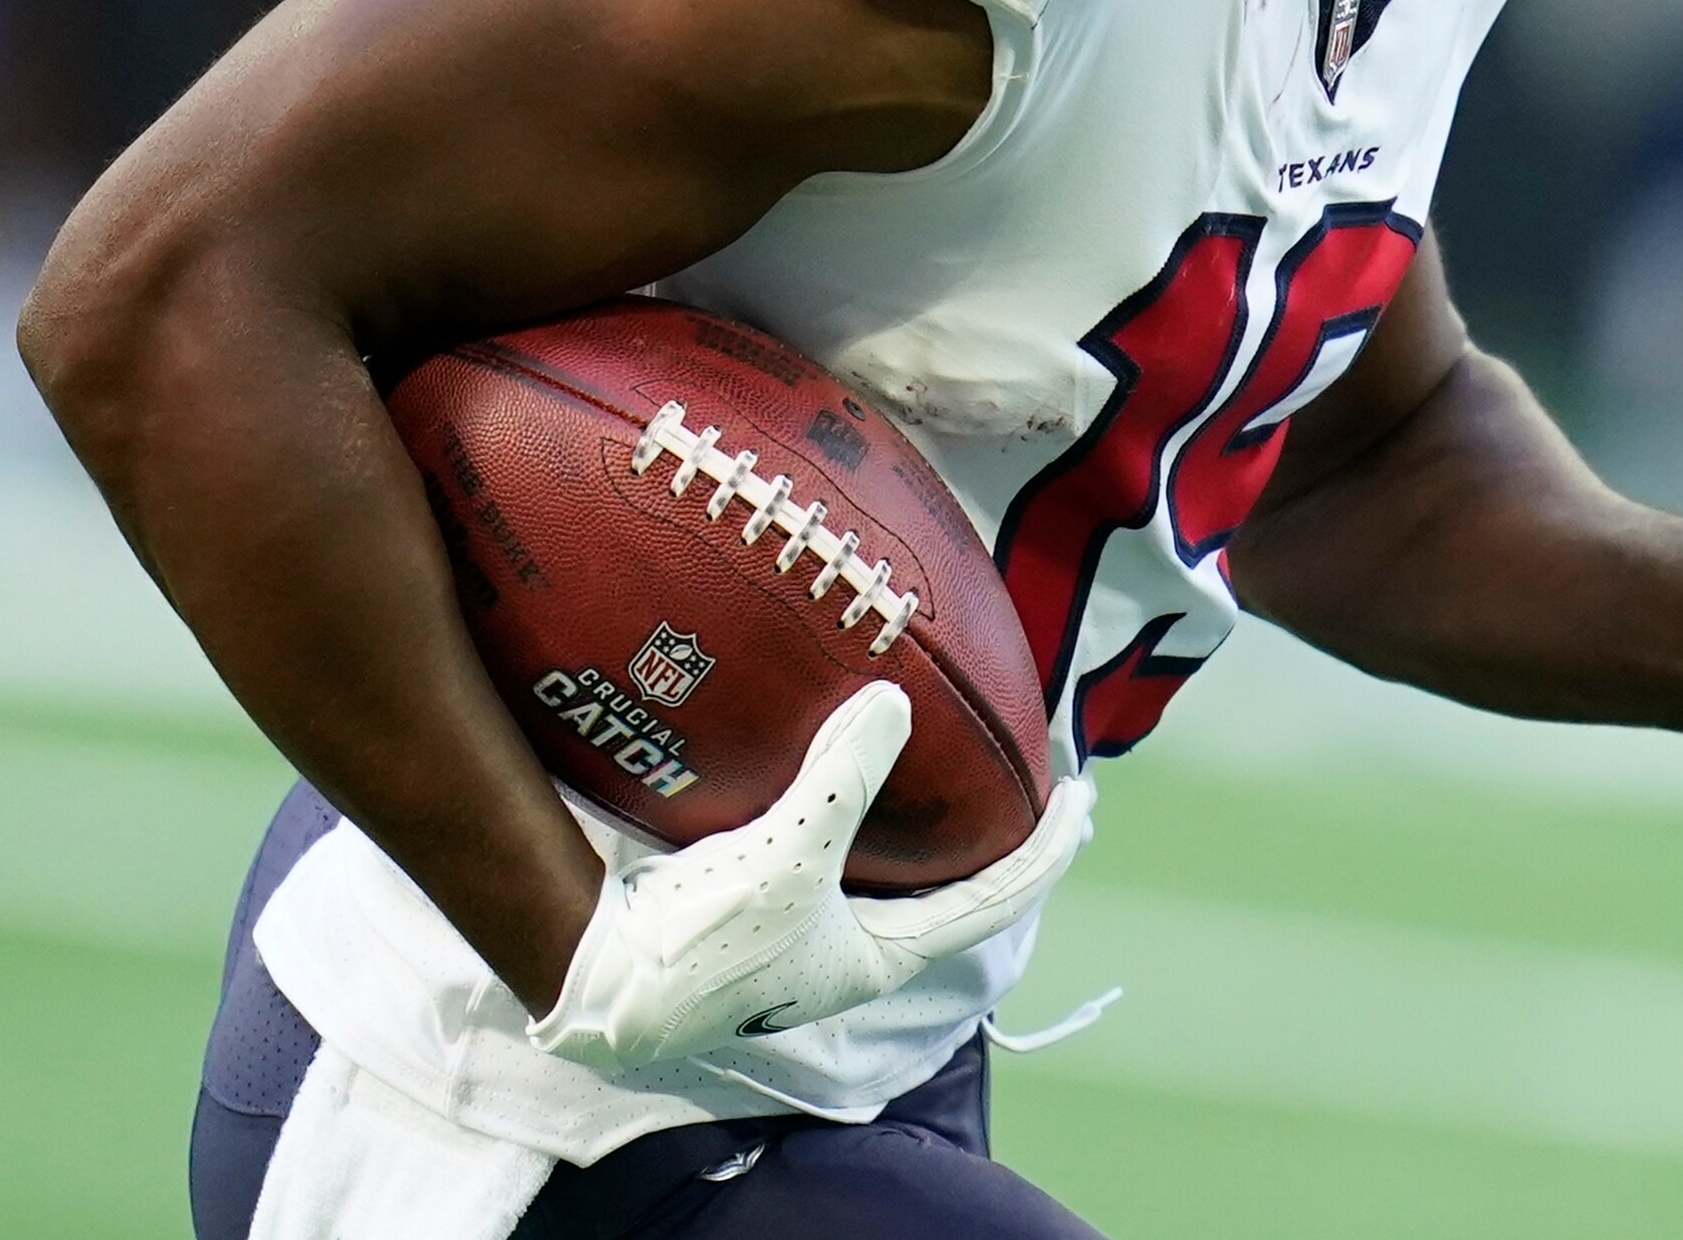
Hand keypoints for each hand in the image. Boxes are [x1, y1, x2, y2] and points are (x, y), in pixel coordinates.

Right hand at [527, 682, 1093, 1069]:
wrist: (596, 978)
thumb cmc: (699, 943)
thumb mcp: (786, 859)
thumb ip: (845, 780)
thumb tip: (895, 704)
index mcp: (879, 955)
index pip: (995, 900)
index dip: (1047, 849)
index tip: (1086, 796)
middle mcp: (852, 946)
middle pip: (953, 885)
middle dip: (999, 833)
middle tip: (1038, 775)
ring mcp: (807, 926)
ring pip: (893, 866)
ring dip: (931, 821)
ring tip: (960, 764)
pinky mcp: (762, 899)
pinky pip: (833, 844)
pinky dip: (859, 802)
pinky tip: (850, 759)